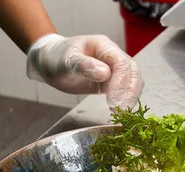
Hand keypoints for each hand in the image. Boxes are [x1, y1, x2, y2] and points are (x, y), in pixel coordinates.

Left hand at [26, 34, 143, 108]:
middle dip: (129, 92)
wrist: (51, 61)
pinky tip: (119, 111)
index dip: (120, 82)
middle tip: (119, 110)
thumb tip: (104, 73)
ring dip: (130, 97)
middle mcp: (112, 56)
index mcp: (103, 46)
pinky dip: (126, 100)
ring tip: (120, 113)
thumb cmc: (57, 58)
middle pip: (132, 72)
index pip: (121, 63)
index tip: (112, 101)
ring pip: (133, 81)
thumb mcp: (66, 60)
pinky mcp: (112, 81)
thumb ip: (84, 65)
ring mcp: (114, 68)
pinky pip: (126, 89)